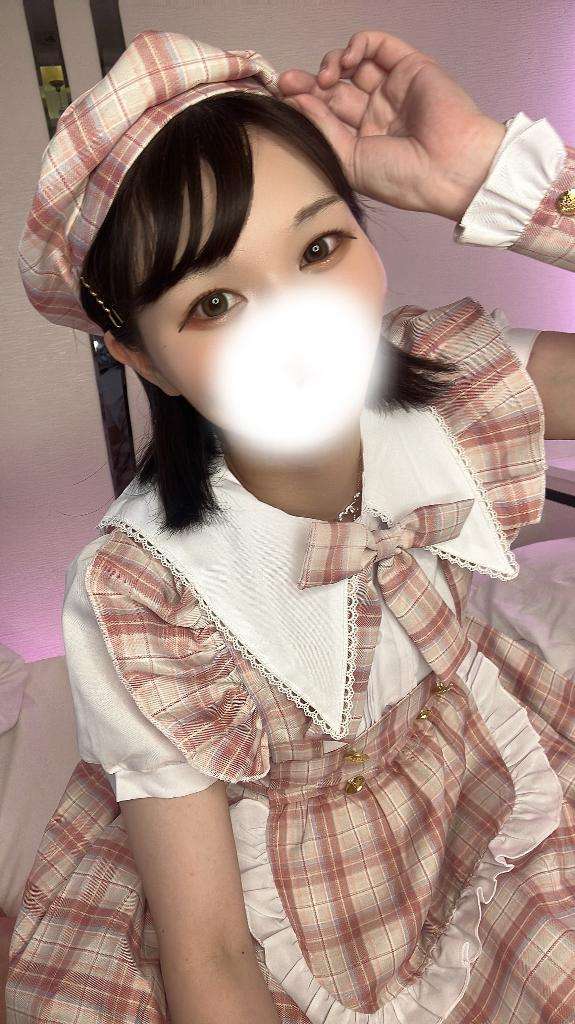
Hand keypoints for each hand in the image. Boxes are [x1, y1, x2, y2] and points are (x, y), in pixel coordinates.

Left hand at [277, 29, 506, 221]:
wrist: (447, 169)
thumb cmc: (403, 178)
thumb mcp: (351, 161)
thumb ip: (323, 129)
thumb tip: (295, 101)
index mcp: (363, 142)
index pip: (326, 115)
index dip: (303, 104)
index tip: (282, 100)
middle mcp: (376, 114)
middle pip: (334, 89)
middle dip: (308, 83)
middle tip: (287, 83)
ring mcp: (393, 90)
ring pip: (352, 64)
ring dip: (330, 65)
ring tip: (323, 79)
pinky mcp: (409, 67)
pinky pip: (377, 46)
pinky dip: (357, 46)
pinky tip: (345, 62)